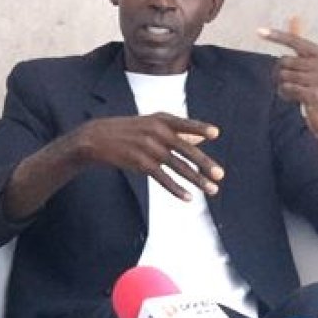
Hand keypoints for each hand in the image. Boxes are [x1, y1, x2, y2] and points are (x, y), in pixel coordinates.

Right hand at [76, 112, 224, 200]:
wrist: (97, 138)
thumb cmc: (130, 130)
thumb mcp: (152, 124)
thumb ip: (177, 132)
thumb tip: (201, 139)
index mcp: (161, 119)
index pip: (184, 124)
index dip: (200, 128)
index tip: (216, 133)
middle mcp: (156, 132)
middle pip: (186, 150)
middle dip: (204, 164)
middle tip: (220, 175)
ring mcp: (148, 148)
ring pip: (178, 166)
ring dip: (196, 180)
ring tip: (211, 190)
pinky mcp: (140, 163)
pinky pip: (162, 178)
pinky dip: (176, 189)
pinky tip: (188, 197)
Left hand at [258, 16, 317, 141]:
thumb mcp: (313, 68)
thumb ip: (302, 48)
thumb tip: (294, 20)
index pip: (295, 40)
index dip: (276, 36)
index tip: (258, 31)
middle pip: (284, 61)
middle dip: (280, 74)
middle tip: (290, 84)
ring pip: (283, 77)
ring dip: (284, 87)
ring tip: (296, 93)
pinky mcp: (315, 93)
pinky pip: (287, 89)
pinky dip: (286, 95)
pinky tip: (296, 100)